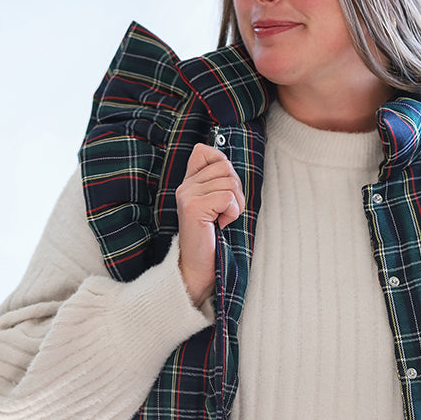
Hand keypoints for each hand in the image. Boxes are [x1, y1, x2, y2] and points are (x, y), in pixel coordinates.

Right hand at [175, 143, 244, 305]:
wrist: (197, 268)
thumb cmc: (211, 238)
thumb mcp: (215, 205)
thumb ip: (217, 183)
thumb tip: (226, 161)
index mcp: (188, 183)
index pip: (204, 151)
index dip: (221, 163)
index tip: (223, 189)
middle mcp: (184, 186)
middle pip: (225, 166)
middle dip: (235, 189)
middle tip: (226, 210)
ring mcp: (187, 196)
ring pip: (229, 182)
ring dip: (235, 204)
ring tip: (222, 219)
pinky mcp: (194, 208)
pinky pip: (227, 197)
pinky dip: (232, 212)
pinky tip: (220, 224)